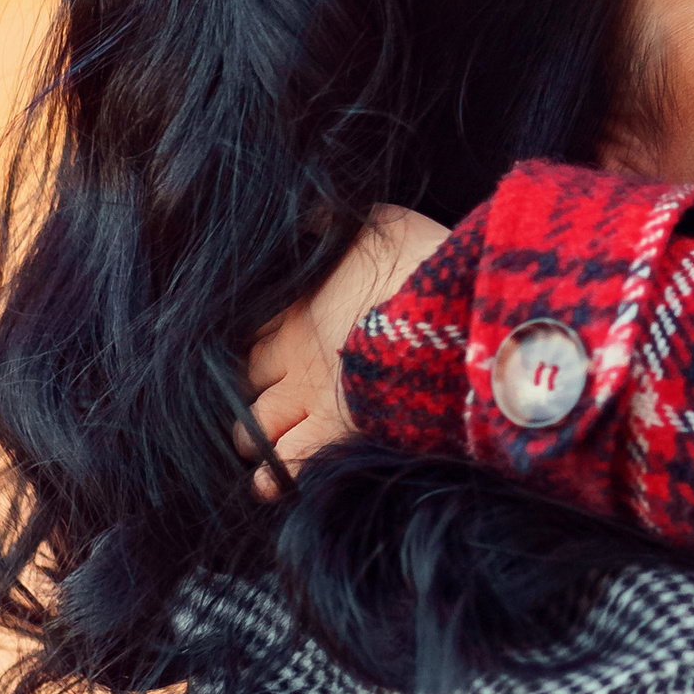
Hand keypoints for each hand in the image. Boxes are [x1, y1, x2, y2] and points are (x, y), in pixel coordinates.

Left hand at [240, 204, 449, 487]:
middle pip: (243, 378)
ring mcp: (307, 396)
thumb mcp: (378, 222)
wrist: (451, 315)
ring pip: (252, 428)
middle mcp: (292, 351)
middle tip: (262, 398)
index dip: (253, 338)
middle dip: (245, 390)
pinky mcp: (330, 434)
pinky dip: (274, 478)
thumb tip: (308, 208)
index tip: (261, 344)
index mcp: (299, 299)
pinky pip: (284, 467)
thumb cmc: (422, 265)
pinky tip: (269, 485)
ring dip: (253, 437)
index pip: (250, 326)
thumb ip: (336, 220)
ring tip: (259, 446)